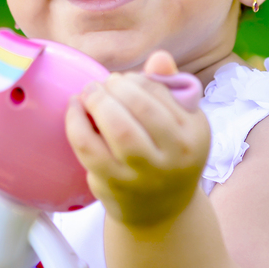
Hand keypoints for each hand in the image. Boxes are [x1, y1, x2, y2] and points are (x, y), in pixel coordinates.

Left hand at [65, 51, 209, 226]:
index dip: (136, 79)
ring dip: (96, 101)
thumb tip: (158, 57)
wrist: (160, 210)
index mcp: (193, 134)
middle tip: (103, 83)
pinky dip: (75, 122)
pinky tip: (74, 109)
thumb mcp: (182, 123)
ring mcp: (141, 173)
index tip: (125, 80)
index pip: (161, 93)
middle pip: (139, 108)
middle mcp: (172, 156)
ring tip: (89, 92)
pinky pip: (88, 146)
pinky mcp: (112, 183)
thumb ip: (169, 87)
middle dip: (115, 87)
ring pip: (116, 127)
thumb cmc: (168, 156)